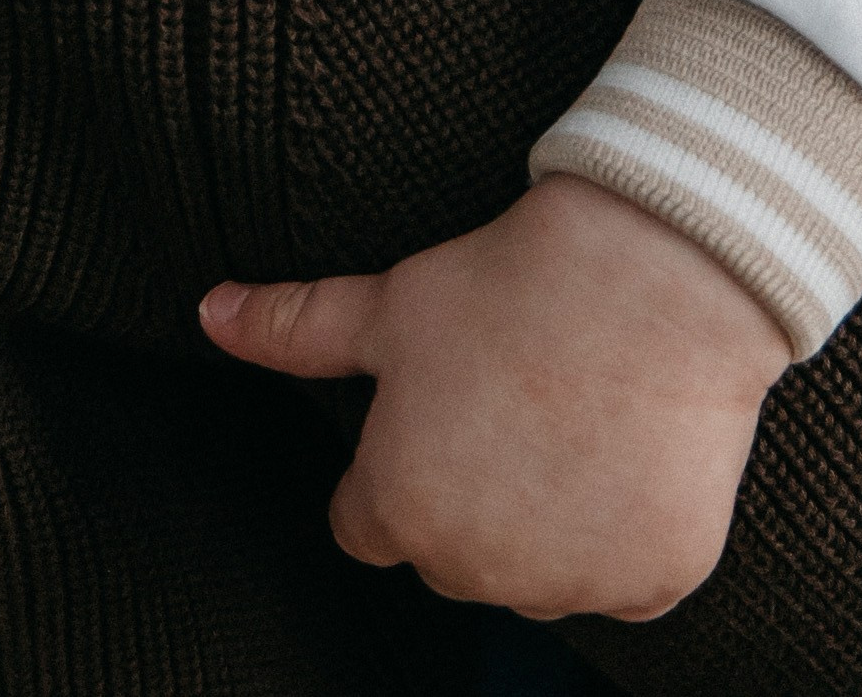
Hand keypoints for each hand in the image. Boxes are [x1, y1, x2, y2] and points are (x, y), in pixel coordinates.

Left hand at [197, 175, 789, 621]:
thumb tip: (208, 312)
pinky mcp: (654, 581)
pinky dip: (626, 530)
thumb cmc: (511, 284)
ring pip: (538, 572)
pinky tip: (628, 446)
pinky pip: (623, 575)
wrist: (653, 276)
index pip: (365, 523)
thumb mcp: (387, 304)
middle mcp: (477, 569)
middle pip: (452, 550)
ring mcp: (570, 585)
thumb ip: (292, 327)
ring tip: (571, 415)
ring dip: (546, 523)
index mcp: (399, 510)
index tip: (439, 410)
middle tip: (510, 400)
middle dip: (468, 495)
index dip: (394, 462)